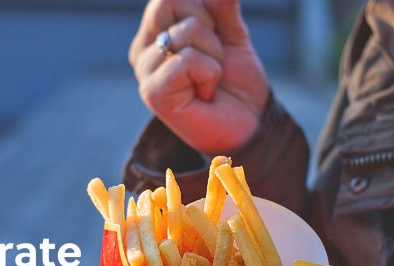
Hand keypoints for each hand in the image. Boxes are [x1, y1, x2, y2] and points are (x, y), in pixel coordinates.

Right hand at [129, 0, 269, 155]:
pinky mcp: (153, 92)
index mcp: (156, 32)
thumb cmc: (236, 83)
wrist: (248, 125)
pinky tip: (205, 93)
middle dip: (207, 24)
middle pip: (169, 0)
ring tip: (211, 79)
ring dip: (214, 54)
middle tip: (213, 56)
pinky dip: (209, 73)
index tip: (214, 35)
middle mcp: (144, 49)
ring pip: (187, 31)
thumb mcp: (232, 34)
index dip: (202, 6)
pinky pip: (187, 59)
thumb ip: (221, 5)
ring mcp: (145, 71)